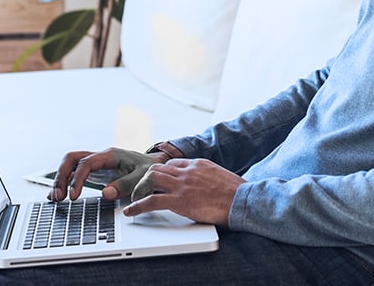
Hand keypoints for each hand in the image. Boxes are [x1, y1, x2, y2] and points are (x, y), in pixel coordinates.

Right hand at [48, 147, 169, 201]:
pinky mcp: (95, 172)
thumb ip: (126, 184)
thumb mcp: (143, 177)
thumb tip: (106, 193)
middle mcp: (100, 157)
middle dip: (62, 176)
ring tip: (55, 198)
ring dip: (61, 179)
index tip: (73, 196)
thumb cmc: (149, 170)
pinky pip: (75, 173)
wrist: (154, 166)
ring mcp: (96, 163)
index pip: (86, 163)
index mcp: (110, 155)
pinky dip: (65, 183)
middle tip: (59, 196)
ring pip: (70, 165)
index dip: (77, 179)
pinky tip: (57, 196)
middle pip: (72, 159)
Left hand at [124, 158, 245, 227]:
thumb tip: (207, 185)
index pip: (173, 163)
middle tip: (138, 187)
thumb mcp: (222, 177)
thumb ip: (209, 178)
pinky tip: (130, 211)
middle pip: (158, 169)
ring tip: (130, 197)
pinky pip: (152, 201)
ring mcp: (182, 185)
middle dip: (146, 178)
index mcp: (199, 164)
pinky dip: (137, 206)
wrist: (243, 200)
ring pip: (151, 180)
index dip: (162, 172)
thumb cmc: (237, 193)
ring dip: (138, 189)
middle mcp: (188, 171)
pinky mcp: (180, 200)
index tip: (156, 179)